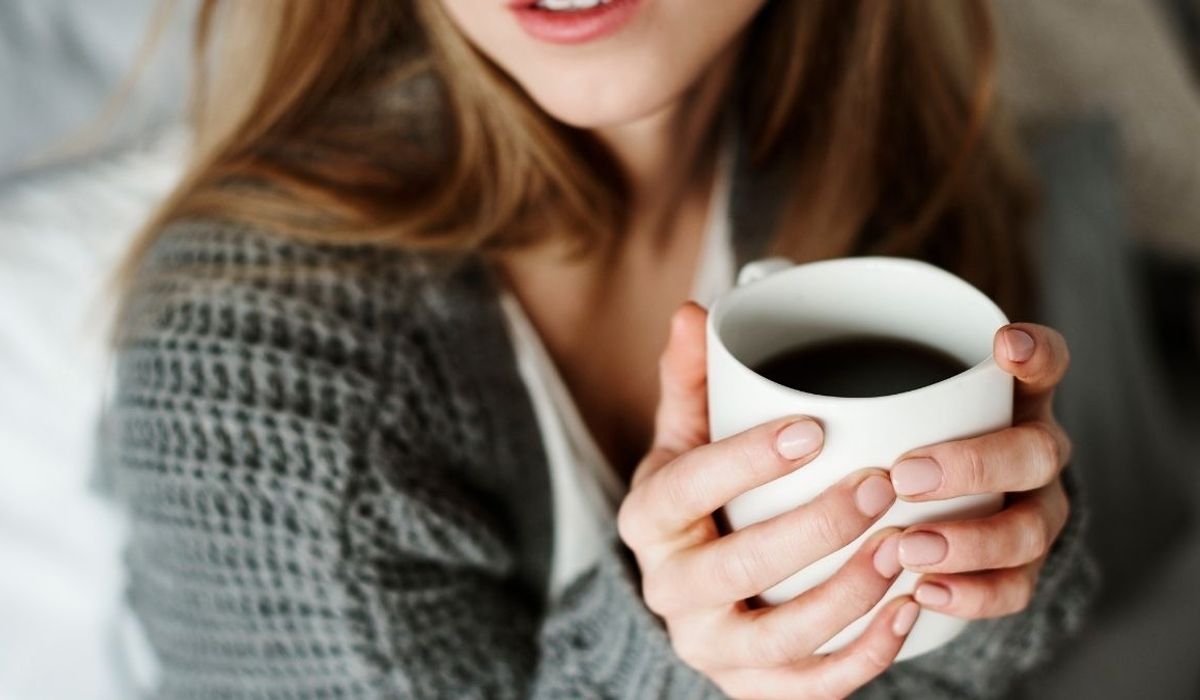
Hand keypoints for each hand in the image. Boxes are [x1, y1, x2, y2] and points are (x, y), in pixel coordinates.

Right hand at [618, 303, 915, 698]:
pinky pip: (811, 688)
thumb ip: (693, 380)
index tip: (814, 427)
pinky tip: (912, 610)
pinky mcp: (751, 688)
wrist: (694, 589)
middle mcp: (668, 590)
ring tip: (906, 547)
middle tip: (881, 487)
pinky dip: (865, 655)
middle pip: (738, 568)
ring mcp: (709, 647)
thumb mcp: (687, 438)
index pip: (688, 488)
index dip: (747, 460)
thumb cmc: (700, 497)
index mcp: (648, 518)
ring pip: (779, 636)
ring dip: (849, 594)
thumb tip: (696, 312)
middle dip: (816, 530)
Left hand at [888, 323, 1072, 618]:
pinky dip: (970, 595)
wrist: (936, 515)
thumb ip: (861, 383)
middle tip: (905, 476)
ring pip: (1027, 530)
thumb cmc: (900, 440)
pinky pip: (1012, 590)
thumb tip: (773, 346)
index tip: (1003, 345)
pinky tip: (924, 592)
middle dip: (974, 465)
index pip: (1044, 365)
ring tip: (909, 548)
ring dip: (969, 541)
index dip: (1036, 353)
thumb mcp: (887, 402)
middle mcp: (1034, 456)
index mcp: (1012, 403)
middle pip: (1035, 454)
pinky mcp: (1021, 572)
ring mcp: (1034, 516)